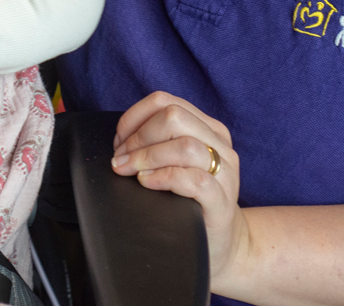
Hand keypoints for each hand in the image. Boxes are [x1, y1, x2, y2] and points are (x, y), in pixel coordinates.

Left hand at [111, 92, 249, 282]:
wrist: (221, 243)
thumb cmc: (189, 200)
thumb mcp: (177, 162)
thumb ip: (159, 142)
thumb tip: (119, 139)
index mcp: (207, 128)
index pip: (164, 101)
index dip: (133, 117)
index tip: (118, 140)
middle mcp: (220, 144)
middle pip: (174, 117)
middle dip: (139, 136)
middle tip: (121, 159)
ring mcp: (225, 173)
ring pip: (185, 145)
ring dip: (147, 156)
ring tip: (129, 171)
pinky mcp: (222, 202)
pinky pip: (195, 180)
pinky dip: (164, 177)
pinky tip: (146, 182)